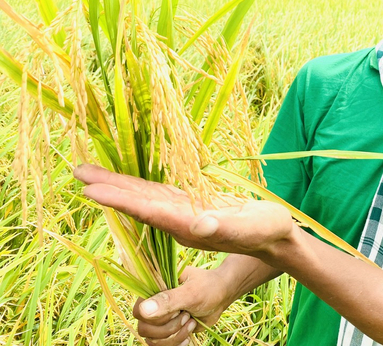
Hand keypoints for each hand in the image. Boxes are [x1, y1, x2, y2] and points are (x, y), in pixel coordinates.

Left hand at [73, 164, 294, 257]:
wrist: (275, 238)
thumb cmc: (267, 230)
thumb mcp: (251, 226)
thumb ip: (225, 225)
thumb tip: (199, 224)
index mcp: (189, 226)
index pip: (147, 210)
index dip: (119, 199)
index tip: (90, 190)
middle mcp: (180, 222)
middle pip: (138, 203)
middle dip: (109, 189)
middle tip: (78, 172)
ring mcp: (184, 214)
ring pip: (146, 197)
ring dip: (119, 185)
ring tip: (91, 174)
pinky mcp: (192, 206)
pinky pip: (159, 194)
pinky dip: (140, 186)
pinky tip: (129, 181)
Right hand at [133, 266, 231, 345]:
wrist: (221, 296)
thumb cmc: (208, 288)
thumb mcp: (192, 292)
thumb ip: (169, 300)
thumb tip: (144, 310)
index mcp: (155, 289)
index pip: (139, 311)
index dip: (156, 317)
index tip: (177, 310)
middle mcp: (154, 304)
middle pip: (145, 329)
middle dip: (169, 328)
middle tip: (187, 316)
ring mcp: (160, 319)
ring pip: (153, 340)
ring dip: (175, 336)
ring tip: (191, 322)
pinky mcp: (168, 330)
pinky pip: (162, 345)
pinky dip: (176, 343)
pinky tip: (188, 335)